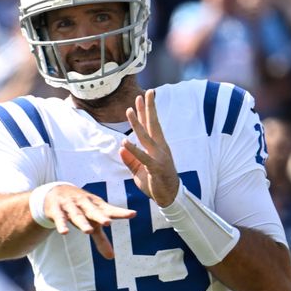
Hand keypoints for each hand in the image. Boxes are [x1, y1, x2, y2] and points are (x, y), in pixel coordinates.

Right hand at [43, 184, 135, 259]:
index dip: (121, 212)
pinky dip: (62, 224)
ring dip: (82, 222)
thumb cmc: (80, 208)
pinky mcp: (57, 209)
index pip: (110, 210)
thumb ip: (101, 239)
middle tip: (108, 222)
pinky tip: (64, 232)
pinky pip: (60, 218)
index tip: (133, 214)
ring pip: (77, 214)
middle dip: (100, 216)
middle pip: (93, 211)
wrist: (56, 191)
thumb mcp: (91, 222)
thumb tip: (111, 257)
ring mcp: (70, 205)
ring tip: (88, 231)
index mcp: (96, 206)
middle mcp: (85, 204)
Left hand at [120, 90, 180, 206]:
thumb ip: (131, 159)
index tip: (142, 96)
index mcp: (157, 146)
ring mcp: (159, 156)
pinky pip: (143, 157)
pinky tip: (125, 141)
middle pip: (152, 124)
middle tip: (145, 93)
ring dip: (137, 123)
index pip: (150, 125)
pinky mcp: (156, 167)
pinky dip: (134, 150)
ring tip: (129, 110)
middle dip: (148, 108)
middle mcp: (159, 148)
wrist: (169, 197)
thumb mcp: (139, 170)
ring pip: (146, 137)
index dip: (145, 111)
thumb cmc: (155, 182)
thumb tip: (121, 148)